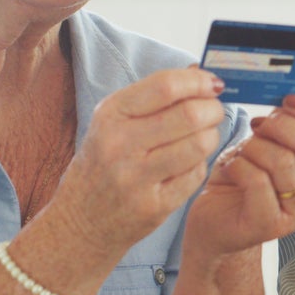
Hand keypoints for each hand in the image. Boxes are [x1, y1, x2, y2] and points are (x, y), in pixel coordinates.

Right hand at [44, 67, 230, 256]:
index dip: (198, 82)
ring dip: (212, 136)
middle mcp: (119, 144)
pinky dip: (200, 165)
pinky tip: (189, 164)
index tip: (212, 85)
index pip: (166, 86)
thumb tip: (201, 74)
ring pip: (199, 144)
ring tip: (204, 137)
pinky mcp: (153, 206)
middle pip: (190, 114)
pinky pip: (196, 175)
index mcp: (110, 114)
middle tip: (214, 112)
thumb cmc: (104, 163)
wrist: (81, 220)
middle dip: (213, 109)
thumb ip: (153, 98)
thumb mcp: (114, 122)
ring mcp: (135, 178)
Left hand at [182, 95, 294, 259]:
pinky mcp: (269, 223)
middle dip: (283, 125)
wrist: (217, 220)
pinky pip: (257, 180)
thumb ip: (285, 125)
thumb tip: (287, 96)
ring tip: (243, 151)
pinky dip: (238, 165)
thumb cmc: (243, 180)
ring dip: (255, 146)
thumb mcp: (269, 145)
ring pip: (283, 161)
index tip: (291, 101)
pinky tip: (232, 167)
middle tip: (261, 124)